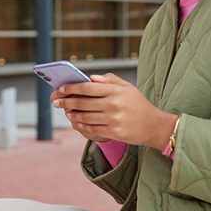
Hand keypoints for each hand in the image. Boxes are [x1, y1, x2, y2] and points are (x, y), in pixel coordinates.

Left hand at [51, 73, 176, 148]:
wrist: (154, 126)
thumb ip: (109, 80)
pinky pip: (91, 128)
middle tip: (56, 101)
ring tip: (66, 111)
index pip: (88, 87)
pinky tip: (76, 122)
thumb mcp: (128, 88)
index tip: (61, 88)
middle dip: (66, 102)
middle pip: (82, 102)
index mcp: (115, 91)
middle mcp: (113, 104)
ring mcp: (113, 119)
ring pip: (84, 116)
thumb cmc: (139, 105)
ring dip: (72, 114)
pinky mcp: (113, 132)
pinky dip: (81, 125)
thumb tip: (90, 78)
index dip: (71, 88)